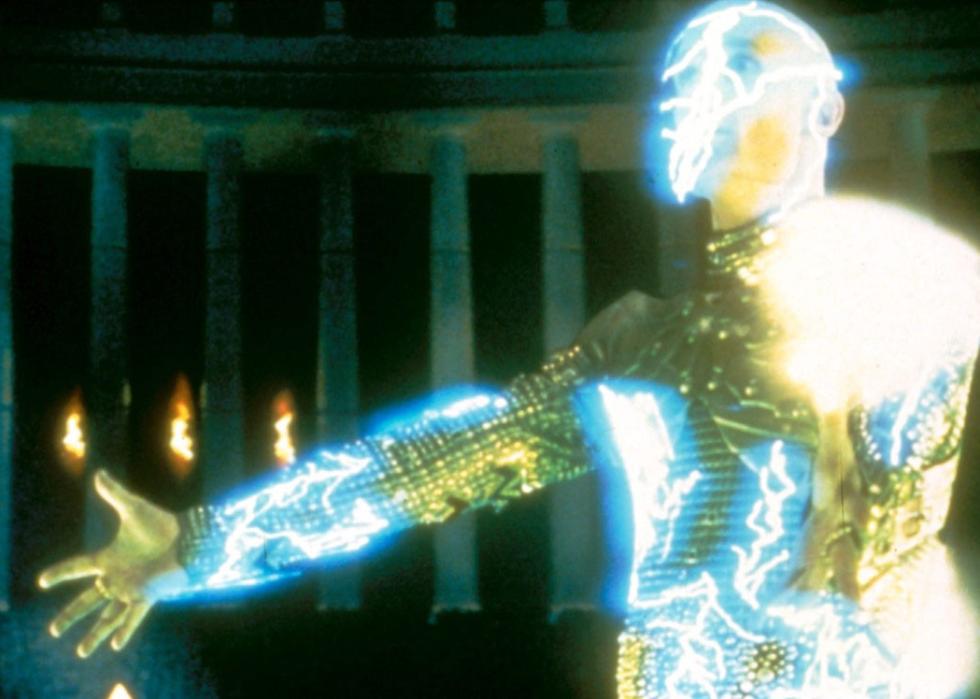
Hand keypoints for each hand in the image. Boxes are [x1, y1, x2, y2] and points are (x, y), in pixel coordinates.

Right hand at [37, 469, 189, 657]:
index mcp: (109, 558)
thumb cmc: (161, 524)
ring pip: (108, 615)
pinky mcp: (149, 595)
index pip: (78, 567)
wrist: (189, 536)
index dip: (60, 573)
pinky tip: (116, 645)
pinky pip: (134, 616)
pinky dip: (125, 630)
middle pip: (88, 600)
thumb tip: (100, 473)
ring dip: (95, 633)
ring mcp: (132, 588)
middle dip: (71, 615)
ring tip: (81, 652)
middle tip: (53, 630)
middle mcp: (118, 577)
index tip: (42, 581)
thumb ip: (115, 494)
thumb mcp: (133, 508)